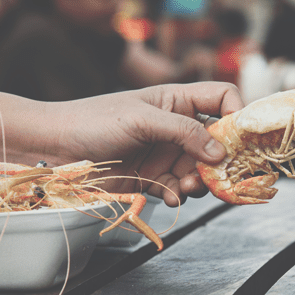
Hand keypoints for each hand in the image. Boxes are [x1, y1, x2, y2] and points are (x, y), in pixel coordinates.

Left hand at [56, 82, 241, 205]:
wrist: (54, 150)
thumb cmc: (92, 121)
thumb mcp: (142, 119)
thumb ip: (183, 131)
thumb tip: (220, 151)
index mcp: (176, 100)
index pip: (222, 99)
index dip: (237, 114)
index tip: (240, 139)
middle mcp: (176, 127)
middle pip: (218, 141)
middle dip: (220, 160)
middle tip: (218, 176)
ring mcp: (165, 153)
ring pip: (201, 170)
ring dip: (200, 181)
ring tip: (186, 187)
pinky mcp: (153, 179)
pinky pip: (180, 189)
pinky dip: (180, 195)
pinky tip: (171, 196)